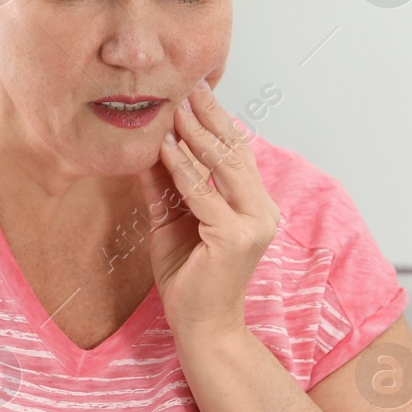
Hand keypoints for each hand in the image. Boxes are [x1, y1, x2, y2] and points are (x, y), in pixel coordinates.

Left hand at [137, 78, 281, 346]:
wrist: (200, 325)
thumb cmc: (188, 276)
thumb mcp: (171, 220)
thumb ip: (165, 186)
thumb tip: (150, 146)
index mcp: (253, 204)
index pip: (237, 153)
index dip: (218, 121)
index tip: (195, 92)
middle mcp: (261, 210)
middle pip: (235, 152)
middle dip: (210, 117)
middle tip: (187, 86)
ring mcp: (252, 224)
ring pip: (222, 168)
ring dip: (196, 134)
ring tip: (174, 107)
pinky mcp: (234, 239)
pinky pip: (202, 195)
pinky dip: (182, 169)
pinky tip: (164, 147)